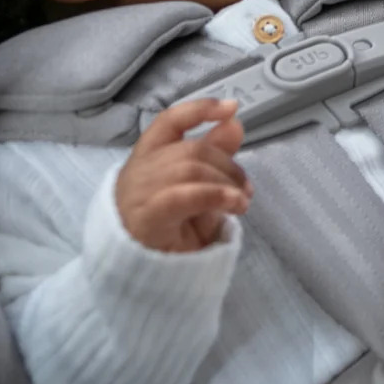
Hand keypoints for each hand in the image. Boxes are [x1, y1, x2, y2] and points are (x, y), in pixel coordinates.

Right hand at [115, 97, 250, 252]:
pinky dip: (215, 196)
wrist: (144, 275)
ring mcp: (138, 194)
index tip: (231, 108)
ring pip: (190, 169)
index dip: (199, 109)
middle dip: (227, 164)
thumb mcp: (198, 188)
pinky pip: (183, 196)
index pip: (169, 121)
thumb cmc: (170, 230)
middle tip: (246, 187)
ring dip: (225, 182)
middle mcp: (138, 170)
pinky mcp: (145, 219)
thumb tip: (234, 123)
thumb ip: (213, 155)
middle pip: (190, 149)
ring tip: (241, 202)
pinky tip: (234, 205)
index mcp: (147, 156)